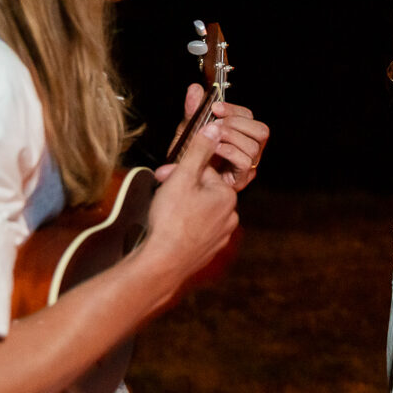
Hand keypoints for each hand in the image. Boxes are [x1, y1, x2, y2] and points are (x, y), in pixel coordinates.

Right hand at [146, 123, 238, 298]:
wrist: (162, 263)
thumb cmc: (171, 220)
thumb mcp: (182, 177)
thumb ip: (199, 151)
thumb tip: (213, 128)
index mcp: (227, 196)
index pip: (205, 172)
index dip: (182, 172)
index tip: (166, 177)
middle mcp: (230, 216)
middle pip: (203, 192)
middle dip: (182, 190)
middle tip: (162, 196)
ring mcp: (221, 236)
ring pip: (201, 211)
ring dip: (183, 208)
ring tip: (165, 214)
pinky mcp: (209, 251)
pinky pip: (198, 230)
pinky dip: (185, 227)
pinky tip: (171, 230)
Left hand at [158, 83, 268, 191]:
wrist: (179, 181)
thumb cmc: (187, 157)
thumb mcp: (189, 129)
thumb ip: (194, 110)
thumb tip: (195, 88)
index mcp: (239, 134)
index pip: (249, 116)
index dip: (234, 109)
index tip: (215, 107)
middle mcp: (247, 149)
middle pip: (261, 130)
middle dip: (236, 123)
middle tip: (215, 125)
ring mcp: (247, 165)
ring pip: (255, 146)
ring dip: (231, 137)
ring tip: (212, 138)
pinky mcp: (241, 179)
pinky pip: (245, 162)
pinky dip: (229, 151)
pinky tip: (214, 150)